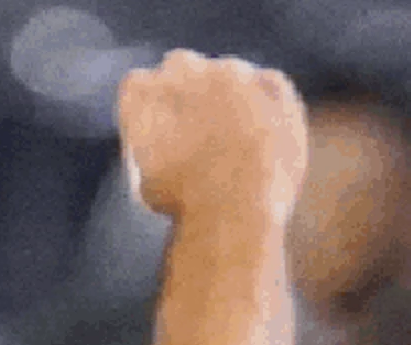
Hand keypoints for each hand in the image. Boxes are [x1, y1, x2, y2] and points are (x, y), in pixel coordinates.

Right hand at [118, 51, 307, 225]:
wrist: (232, 211)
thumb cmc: (182, 207)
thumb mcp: (147, 182)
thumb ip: (155, 149)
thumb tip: (172, 149)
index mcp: (140, 91)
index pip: (140, 87)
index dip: (153, 111)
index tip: (163, 134)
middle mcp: (182, 68)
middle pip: (181, 66)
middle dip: (189, 92)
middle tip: (200, 131)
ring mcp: (230, 71)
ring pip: (228, 75)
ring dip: (231, 98)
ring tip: (238, 146)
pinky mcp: (271, 84)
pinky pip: (270, 87)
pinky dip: (269, 106)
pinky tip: (266, 139)